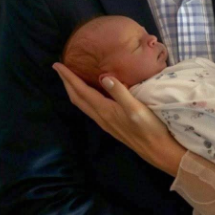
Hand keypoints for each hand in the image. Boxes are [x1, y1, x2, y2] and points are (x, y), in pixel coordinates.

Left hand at [53, 63, 185, 175]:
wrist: (156, 149)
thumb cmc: (149, 128)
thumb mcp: (136, 108)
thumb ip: (120, 93)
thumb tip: (105, 77)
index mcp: (105, 110)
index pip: (81, 91)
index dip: (69, 78)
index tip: (57, 65)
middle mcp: (101, 117)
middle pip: (77, 98)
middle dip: (67, 83)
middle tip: (59, 69)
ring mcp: (105, 122)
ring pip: (83, 104)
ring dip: (74, 90)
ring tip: (71, 79)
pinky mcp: (111, 124)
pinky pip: (91, 108)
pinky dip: (85, 97)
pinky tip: (91, 93)